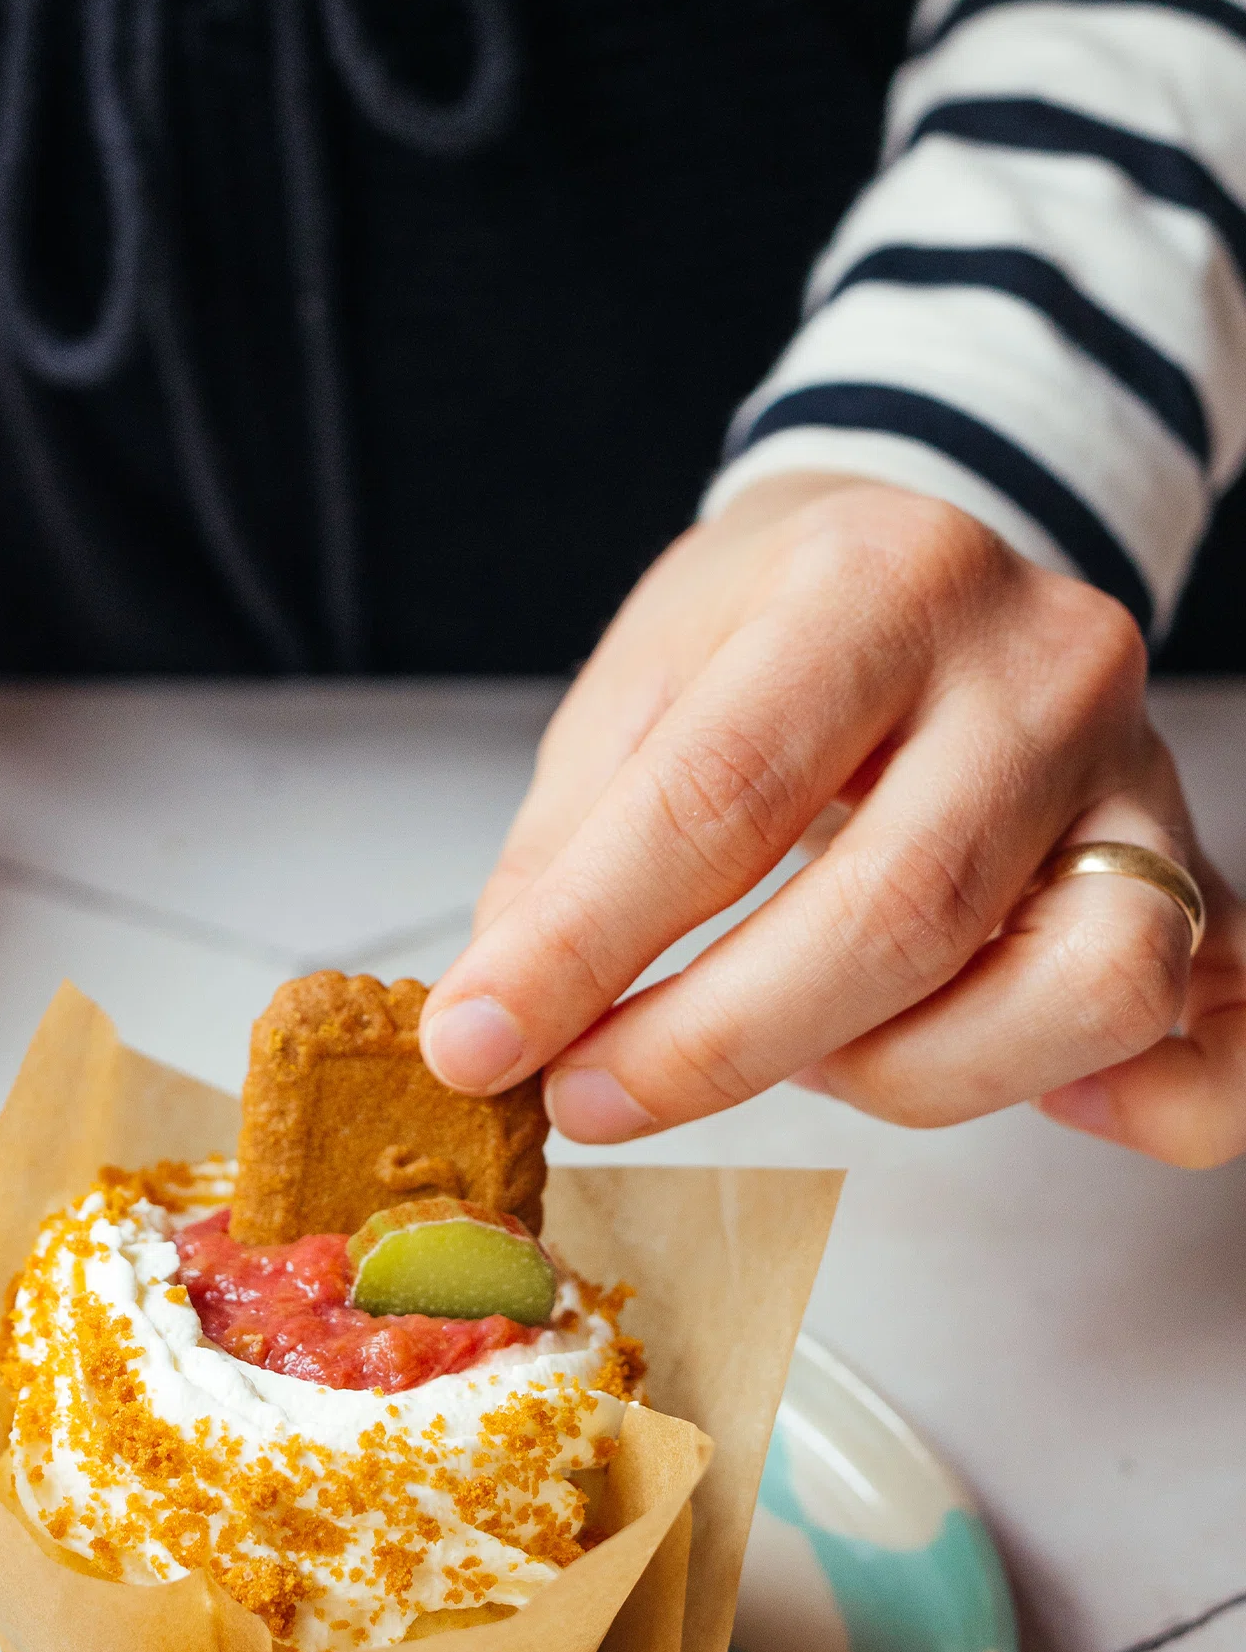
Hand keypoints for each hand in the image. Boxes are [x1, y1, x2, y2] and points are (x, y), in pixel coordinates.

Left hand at [421, 473, 1245, 1166]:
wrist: (920, 550)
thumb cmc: (767, 630)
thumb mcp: (636, 687)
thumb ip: (567, 855)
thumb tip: (501, 1026)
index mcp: (875, 588)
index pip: (719, 800)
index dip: (583, 950)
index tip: (477, 1047)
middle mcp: (1037, 668)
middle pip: (897, 915)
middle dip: (712, 1046)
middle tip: (586, 1098)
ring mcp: (1135, 769)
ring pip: (1069, 988)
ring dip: (894, 1074)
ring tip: (788, 1050)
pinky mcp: (1192, 860)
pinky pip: (1196, 1024)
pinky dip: (1125, 1102)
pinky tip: (1021, 1100)